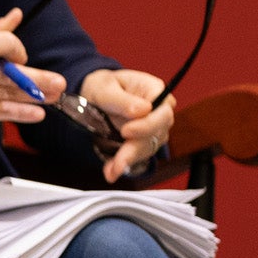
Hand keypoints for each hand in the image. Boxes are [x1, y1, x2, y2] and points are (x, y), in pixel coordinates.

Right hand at [0, 7, 65, 132]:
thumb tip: (16, 15)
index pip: (5, 44)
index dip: (18, 50)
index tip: (19, 56)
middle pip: (13, 74)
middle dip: (40, 79)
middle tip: (60, 83)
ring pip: (10, 95)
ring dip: (36, 97)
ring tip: (54, 97)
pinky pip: (0, 112)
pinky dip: (20, 113)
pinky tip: (36, 113)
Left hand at [84, 67, 174, 181]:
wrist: (94, 97)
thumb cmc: (102, 86)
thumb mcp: (105, 88)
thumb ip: (123, 100)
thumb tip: (144, 109)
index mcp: (154, 90)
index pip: (162, 111)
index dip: (147, 124)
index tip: (126, 132)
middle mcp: (159, 111)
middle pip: (157, 133)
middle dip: (136, 148)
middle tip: (119, 161)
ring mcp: (154, 129)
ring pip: (148, 148)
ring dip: (129, 160)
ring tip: (112, 170)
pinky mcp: (144, 142)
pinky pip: (137, 155)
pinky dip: (123, 164)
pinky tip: (111, 171)